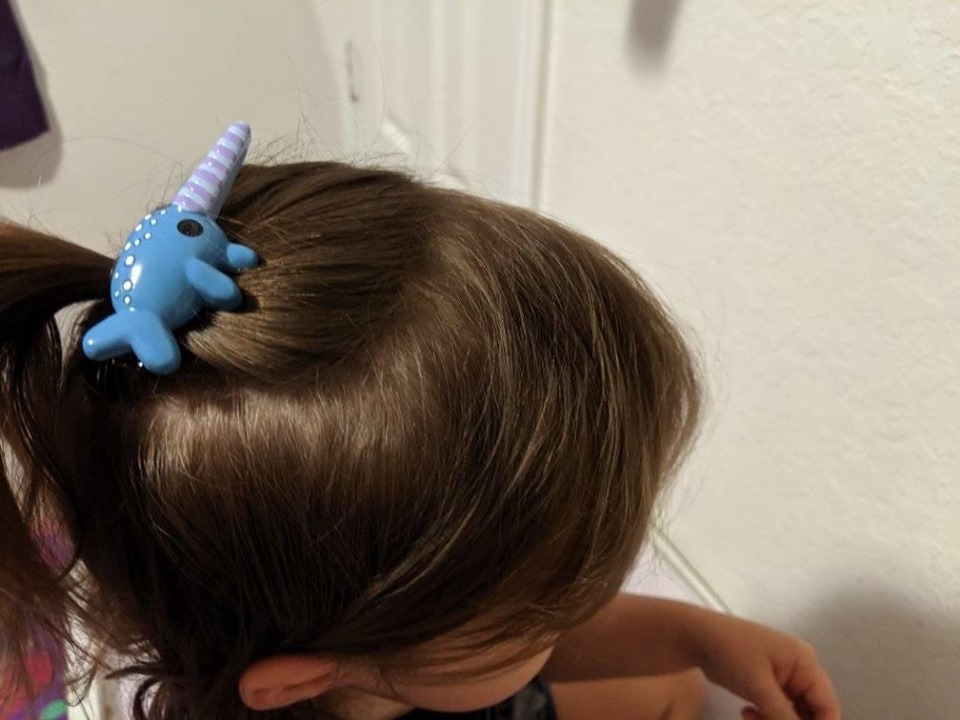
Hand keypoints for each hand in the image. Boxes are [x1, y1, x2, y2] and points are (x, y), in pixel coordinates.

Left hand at [694, 613, 840, 719]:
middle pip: (813, 713)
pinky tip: (746, 712)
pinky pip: (779, 711)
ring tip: (750, 717)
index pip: (829, 706)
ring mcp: (785, 678)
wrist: (696, 637)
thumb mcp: (758, 685)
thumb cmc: (730, 651)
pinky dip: (767, 718)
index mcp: (805, 663)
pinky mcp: (770, 685)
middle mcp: (801, 670)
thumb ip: (783, 715)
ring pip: (795, 715)